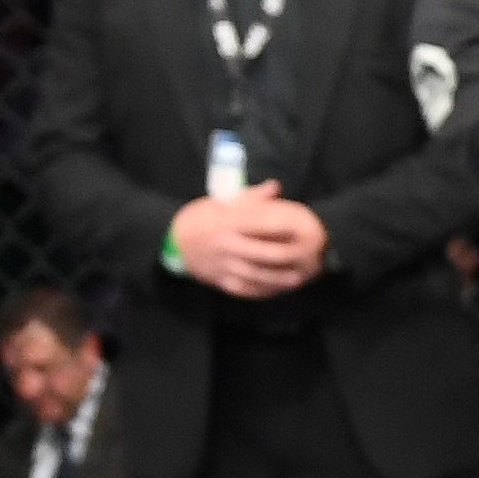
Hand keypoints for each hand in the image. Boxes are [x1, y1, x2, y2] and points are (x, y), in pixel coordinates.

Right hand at [171, 185, 328, 298]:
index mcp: (227, 222)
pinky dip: (260, 291)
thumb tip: (276, 186)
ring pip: (253, 274)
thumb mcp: (221, 201)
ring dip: (277, 278)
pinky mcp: (219, 279)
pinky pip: (242, 288)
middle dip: (284, 259)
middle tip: (306, 260)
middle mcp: (226, 244)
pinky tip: (275, 290)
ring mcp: (222, 264)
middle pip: (260, 254)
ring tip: (297, 279)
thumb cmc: (201, 217)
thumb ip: (250, 196)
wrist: (172, 240)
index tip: (300, 229)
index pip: (258, 225)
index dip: (280, 228)